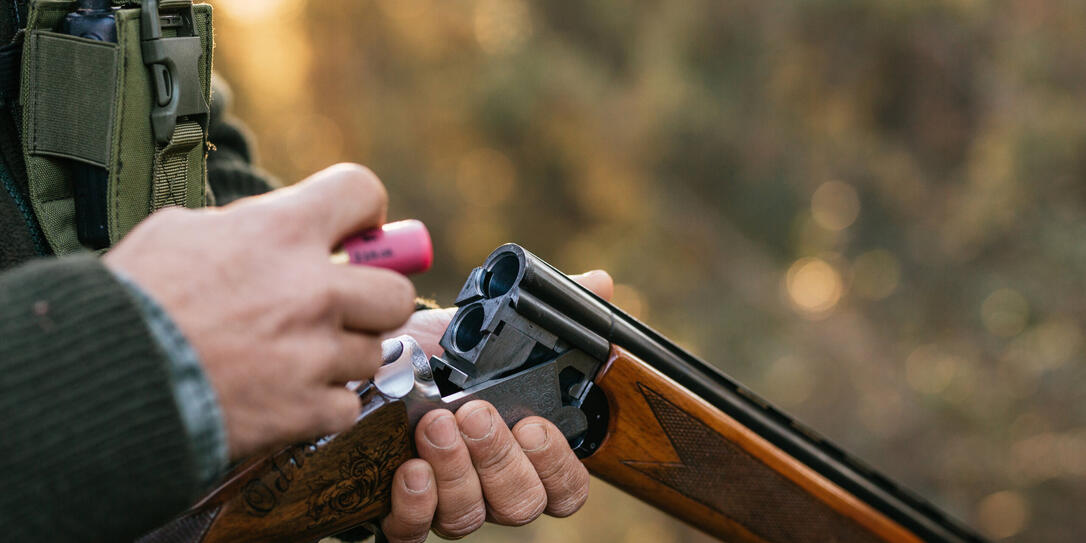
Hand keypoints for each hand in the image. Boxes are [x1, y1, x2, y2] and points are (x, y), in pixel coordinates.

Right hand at [104, 164, 416, 458]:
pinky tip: (286, 394)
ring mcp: (314, 353)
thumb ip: (246, 226)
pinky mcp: (306, 409)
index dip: (363, 210)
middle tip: (341, 306)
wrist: (102, 380)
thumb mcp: (181, 232)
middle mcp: (312, 290)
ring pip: (374, 352)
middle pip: (396, 291)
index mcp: (281, 232)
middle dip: (373, 298)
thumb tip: (277, 228)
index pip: (361, 191)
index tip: (357, 230)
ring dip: (343, 355)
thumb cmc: (133, 303)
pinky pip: (347, 404)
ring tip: (294, 355)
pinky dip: (322, 403)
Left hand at [381, 271, 613, 541]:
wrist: (367, 362)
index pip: (566, 487)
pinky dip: (417, 504)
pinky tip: (409, 468)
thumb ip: (547, 314)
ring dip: (455, 469)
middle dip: (500, 457)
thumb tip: (601, 284)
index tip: (535, 426)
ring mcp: (449, 502)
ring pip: (471, 515)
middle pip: (521, 502)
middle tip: (475, 413)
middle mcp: (493, 484)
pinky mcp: (402, 512)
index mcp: (526, 451)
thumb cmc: (435, 351)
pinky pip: (417, 530)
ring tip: (434, 423)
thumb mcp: (486, 327)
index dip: (559, 466)